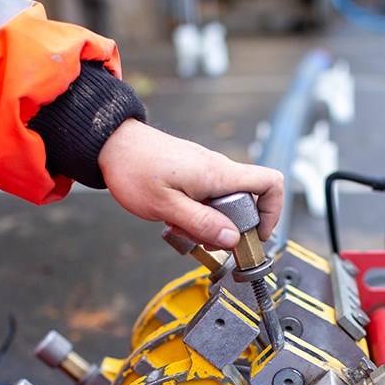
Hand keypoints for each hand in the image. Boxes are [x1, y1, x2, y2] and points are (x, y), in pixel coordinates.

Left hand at [98, 119, 283, 247]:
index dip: (273, 212)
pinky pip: (209, 199)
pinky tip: (176, 219)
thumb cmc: (134, 169)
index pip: (270, 184)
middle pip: (249, 201)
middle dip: (233, 227)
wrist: (111, 144)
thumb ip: (202, 223)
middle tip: (209, 241)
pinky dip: (198, 214)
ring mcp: (207, 171)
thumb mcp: (166, 207)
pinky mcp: (195, 174)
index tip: (257, 234)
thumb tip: (232, 239)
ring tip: (184, 229)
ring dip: (211, 223)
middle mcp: (218, 169)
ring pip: (226, 204)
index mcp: (218, 174)